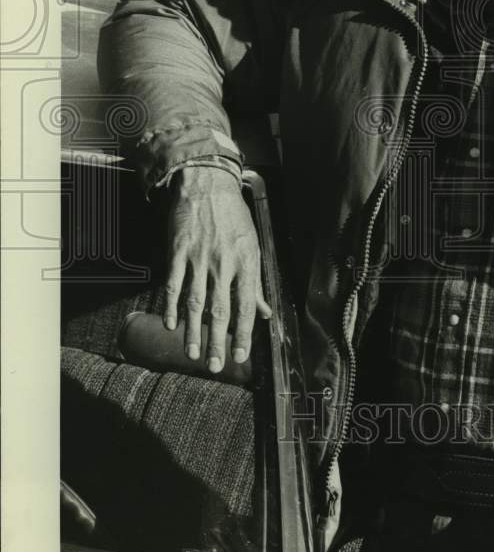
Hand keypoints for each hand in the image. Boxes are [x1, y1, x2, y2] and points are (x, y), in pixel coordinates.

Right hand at [162, 166, 270, 372]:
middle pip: (220, 310)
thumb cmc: (233, 218)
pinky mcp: (178, 252)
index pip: (246, 306)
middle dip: (217, 342)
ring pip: (195, 302)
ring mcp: (199, 258)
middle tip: (215, 366)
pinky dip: (171, 307)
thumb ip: (255, 283)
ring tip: (192, 354)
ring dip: (193, 331)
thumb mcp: (252, 247)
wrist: (207, 185)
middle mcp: (224, 264)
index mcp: (246, 263)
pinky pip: (174, 285)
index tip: (240, 356)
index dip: (243, 334)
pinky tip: (171, 325)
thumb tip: (264, 312)